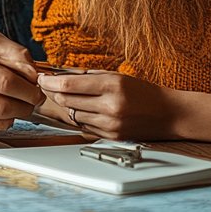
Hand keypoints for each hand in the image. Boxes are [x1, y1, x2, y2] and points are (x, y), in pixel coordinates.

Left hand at [37, 70, 174, 140]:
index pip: (68, 85)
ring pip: (72, 114)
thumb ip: (88, 77)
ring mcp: (110, 124)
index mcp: (112, 86)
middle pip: (66, 101)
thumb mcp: (117, 76)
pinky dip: (80, 117)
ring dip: (67, 105)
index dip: (49, 81)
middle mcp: (110, 106)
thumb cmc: (143, 92)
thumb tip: (59, 75)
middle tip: (47, 85)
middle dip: (53, 92)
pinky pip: (84, 126)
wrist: (169, 114)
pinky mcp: (110, 137)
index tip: (41, 78)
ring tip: (69, 96)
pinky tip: (85, 109)